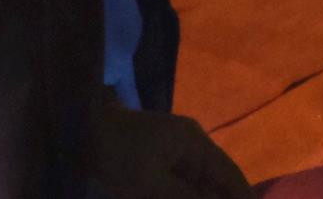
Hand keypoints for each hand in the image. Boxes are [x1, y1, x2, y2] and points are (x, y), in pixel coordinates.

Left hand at [89, 100, 249, 198]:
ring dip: (203, 197)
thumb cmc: (117, 155)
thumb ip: (187, 198)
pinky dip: (186, 194)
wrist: (78, 130)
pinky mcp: (155, 159)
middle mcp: (190, 143)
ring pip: (198, 182)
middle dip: (223, 198)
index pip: (229, 174)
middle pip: (216, 179)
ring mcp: (172, 150)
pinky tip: (188, 198)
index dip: (243, 196)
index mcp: (195, 142)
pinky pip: (179, 182)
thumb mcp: (151, 184)